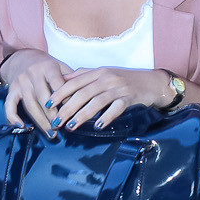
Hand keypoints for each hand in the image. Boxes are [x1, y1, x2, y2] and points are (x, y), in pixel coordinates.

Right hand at [0, 49, 72, 136]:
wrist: (22, 57)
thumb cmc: (46, 66)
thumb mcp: (60, 66)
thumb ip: (71, 79)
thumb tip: (85, 95)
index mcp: (48, 67)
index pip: (58, 85)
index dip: (66, 100)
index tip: (74, 113)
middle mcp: (33, 74)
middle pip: (43, 98)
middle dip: (53, 115)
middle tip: (61, 128)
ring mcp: (21, 82)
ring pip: (30, 105)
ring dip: (40, 121)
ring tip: (50, 133)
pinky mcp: (11, 89)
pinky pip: (9, 105)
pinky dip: (13, 116)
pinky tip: (22, 126)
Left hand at [47, 67, 169, 130]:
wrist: (152, 82)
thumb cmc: (125, 79)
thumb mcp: (104, 73)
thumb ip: (84, 75)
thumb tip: (63, 79)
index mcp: (98, 72)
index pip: (74, 82)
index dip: (59, 93)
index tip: (48, 105)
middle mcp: (106, 78)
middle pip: (82, 93)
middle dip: (67, 109)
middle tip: (56, 122)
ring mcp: (118, 87)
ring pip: (96, 101)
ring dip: (82, 115)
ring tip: (71, 127)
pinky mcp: (130, 97)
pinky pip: (116, 107)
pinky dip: (106, 116)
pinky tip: (98, 125)